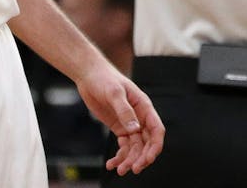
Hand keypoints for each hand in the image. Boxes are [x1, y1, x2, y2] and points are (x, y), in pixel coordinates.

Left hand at [75, 60, 164, 175]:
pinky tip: (111, 164)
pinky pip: (123, 146)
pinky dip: (119, 156)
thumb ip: (124, 111)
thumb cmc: (104, 79)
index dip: (155, 146)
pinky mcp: (119, 127)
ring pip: (135, 147)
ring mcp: (130, 123)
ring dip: (129, 160)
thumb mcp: (114, 93)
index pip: (156, 130)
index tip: (148, 160)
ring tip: (119, 170)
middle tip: (133, 169)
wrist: (90, 76)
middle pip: (147, 142)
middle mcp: (140, 117)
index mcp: (144, 107)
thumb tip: (135, 129)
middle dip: (142, 157)